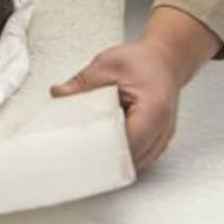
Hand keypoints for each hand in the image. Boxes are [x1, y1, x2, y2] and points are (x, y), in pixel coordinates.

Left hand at [50, 6, 221, 171]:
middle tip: (79, 151)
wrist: (165, 59)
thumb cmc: (143, 61)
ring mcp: (161, 138)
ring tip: (90, 146)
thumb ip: (83, 83)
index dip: (104, 150)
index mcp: (153, 110)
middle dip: (105, 158)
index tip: (81, 148)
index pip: (127, 144)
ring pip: (135, 163)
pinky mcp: (156, 141)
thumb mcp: (107, 65)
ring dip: (114, 158)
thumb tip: (59, 94)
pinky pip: (138, 157)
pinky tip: (105, 142)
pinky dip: (121, 153)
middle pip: (131, 160)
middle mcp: (162, 130)